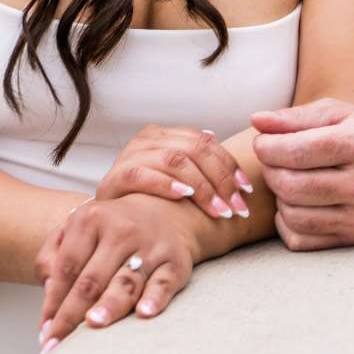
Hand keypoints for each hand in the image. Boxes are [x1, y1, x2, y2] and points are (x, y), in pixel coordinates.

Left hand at [35, 194, 196, 347]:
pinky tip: (143, 314)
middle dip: (72, 314)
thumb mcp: (79, 226)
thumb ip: (54, 254)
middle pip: (91, 279)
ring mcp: (148, 246)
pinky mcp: (173, 262)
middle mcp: (120, 230)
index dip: (53, 301)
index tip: (44, 330)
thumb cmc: (111, 228)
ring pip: (125, 282)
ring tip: (93, 324)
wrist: (164, 209)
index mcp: (90, 219)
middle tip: (58, 343)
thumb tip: (47, 289)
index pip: (67, 267)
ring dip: (109, 305)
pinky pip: (163, 283)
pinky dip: (154, 299)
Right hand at [94, 123, 253, 223]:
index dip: (229, 165)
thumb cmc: (147, 199)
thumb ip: (197, 168)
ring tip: (219, 210)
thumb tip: (230, 164)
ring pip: (174, 159)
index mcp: (165, 135)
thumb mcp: (175, 180)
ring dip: (201, 187)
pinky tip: (183, 197)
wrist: (106, 218)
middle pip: (194, 149)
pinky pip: (142, 174)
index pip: (205, 141)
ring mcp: (129, 155)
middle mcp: (148, 139)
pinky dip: (165, 184)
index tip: (246, 190)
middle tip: (236, 208)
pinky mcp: (114, 177)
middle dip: (220, 179)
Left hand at [251, 101, 353, 248]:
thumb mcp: (340, 112)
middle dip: (270, 170)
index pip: (297, 151)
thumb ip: (296, 117)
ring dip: (279, 196)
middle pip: (291, 185)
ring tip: (286, 177)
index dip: (267, 147)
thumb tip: (256, 121)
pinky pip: (301, 240)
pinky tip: (295, 202)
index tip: (263, 141)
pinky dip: (287, 222)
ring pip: (293, 215)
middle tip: (272, 158)